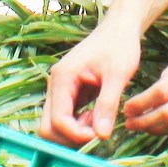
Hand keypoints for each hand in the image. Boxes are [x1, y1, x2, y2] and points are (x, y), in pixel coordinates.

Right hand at [39, 24, 140, 145]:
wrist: (119, 29)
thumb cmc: (120, 46)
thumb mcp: (118, 74)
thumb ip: (108, 104)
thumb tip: (101, 136)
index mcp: (63, 77)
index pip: (57, 120)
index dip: (76, 134)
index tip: (99, 133)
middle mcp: (55, 85)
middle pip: (48, 127)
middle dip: (71, 137)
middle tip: (97, 129)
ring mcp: (59, 90)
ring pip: (54, 125)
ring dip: (75, 132)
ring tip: (99, 120)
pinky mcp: (68, 94)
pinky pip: (65, 119)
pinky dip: (79, 126)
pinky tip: (97, 116)